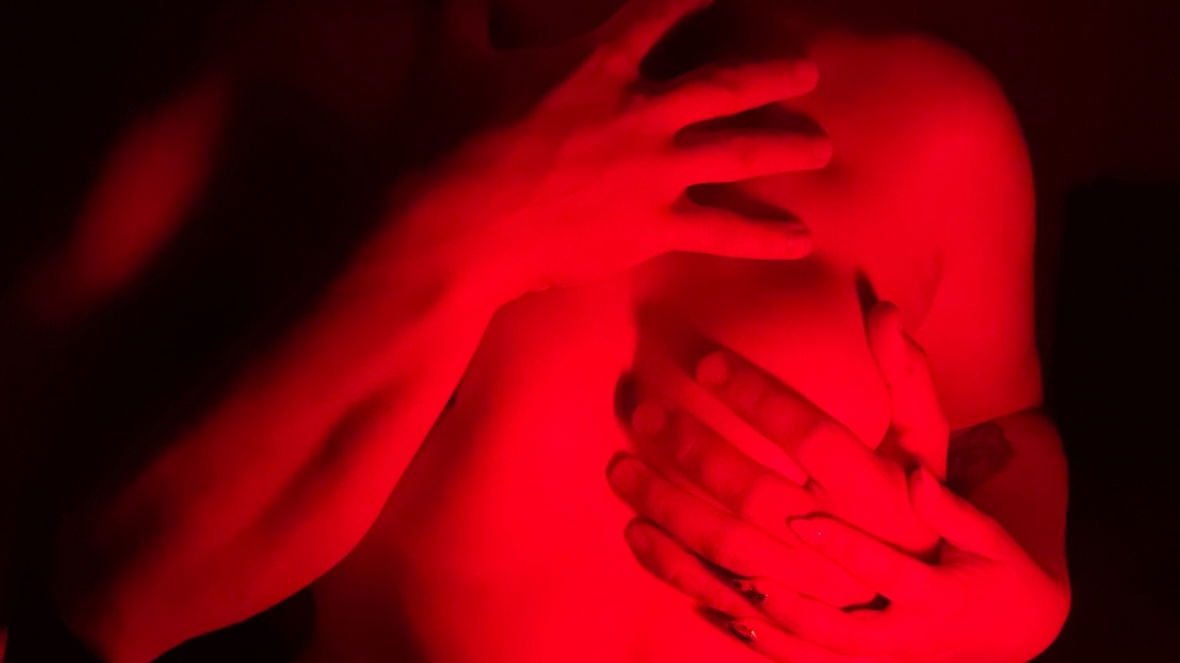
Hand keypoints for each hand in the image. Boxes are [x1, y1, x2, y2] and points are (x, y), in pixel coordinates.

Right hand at [369, 0, 829, 301]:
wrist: (458, 227)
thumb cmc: (448, 141)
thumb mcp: (449, 58)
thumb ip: (464, 10)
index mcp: (599, 64)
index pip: (661, 12)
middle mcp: (644, 111)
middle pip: (727, 85)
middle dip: (772, 75)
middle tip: (807, 74)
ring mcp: (656, 171)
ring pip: (740, 153)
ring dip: (786, 148)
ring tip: (822, 149)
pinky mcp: (654, 227)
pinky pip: (722, 231)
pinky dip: (762, 235)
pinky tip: (800, 240)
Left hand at [607, 303, 940, 602]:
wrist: (937, 612)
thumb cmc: (922, 510)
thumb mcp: (927, 446)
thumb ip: (905, 379)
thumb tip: (885, 309)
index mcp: (881, 494)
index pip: (813, 436)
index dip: (759, 397)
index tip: (708, 364)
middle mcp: (843, 543)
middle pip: (757, 493)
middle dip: (693, 449)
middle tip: (644, 411)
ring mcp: (810, 589)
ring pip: (727, 546)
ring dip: (667, 506)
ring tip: (620, 467)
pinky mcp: (783, 620)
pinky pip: (718, 592)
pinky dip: (671, 564)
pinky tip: (635, 530)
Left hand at [731, 467, 1068, 662]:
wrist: (1019, 632)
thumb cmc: (999, 573)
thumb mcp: (988, 539)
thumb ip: (950, 511)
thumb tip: (916, 474)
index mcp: (937, 599)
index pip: (884, 573)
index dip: (841, 546)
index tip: (799, 519)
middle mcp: (908, 639)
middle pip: (842, 634)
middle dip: (794, 609)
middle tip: (749, 578)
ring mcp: (889, 661)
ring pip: (823, 659)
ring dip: (776, 639)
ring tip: (732, 609)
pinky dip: (778, 651)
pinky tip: (738, 626)